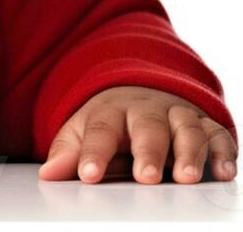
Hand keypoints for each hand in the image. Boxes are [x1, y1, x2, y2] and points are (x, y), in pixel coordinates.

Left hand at [39, 85, 237, 183]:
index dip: (94, 152)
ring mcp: (179, 117)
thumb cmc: (110, 123)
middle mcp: (147, 111)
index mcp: (111, 111)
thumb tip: (49, 174)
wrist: (140, 93)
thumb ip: (68, 153)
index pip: (100, 130)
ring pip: (187, 128)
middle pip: (148, 126)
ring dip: (189, 152)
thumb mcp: (82, 132)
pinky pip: (219, 135)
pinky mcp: (207, 127)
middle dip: (148, 151)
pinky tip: (222, 172)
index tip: (88, 174)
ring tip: (186, 177)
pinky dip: (223, 152)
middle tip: (146, 177)